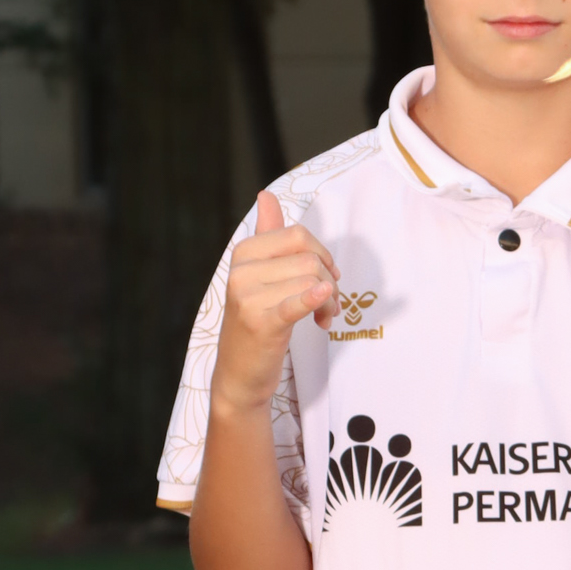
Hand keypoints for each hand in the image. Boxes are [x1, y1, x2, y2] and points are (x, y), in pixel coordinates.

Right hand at [214, 191, 339, 412]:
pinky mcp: (262, 323)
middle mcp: (242, 271)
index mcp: (244, 253)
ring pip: (313, 281)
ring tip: (324, 319)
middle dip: (330, 280)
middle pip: (309, 258)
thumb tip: (266, 195)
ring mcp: (249, 296)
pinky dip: (317, 301)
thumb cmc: (256, 322)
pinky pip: (298, 301)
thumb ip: (266, 234)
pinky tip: (326, 310)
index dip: (322, 255)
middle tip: (331, 304)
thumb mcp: (258, 276)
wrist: (239, 374)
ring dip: (330, 303)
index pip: (297, 235)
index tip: (327, 279)